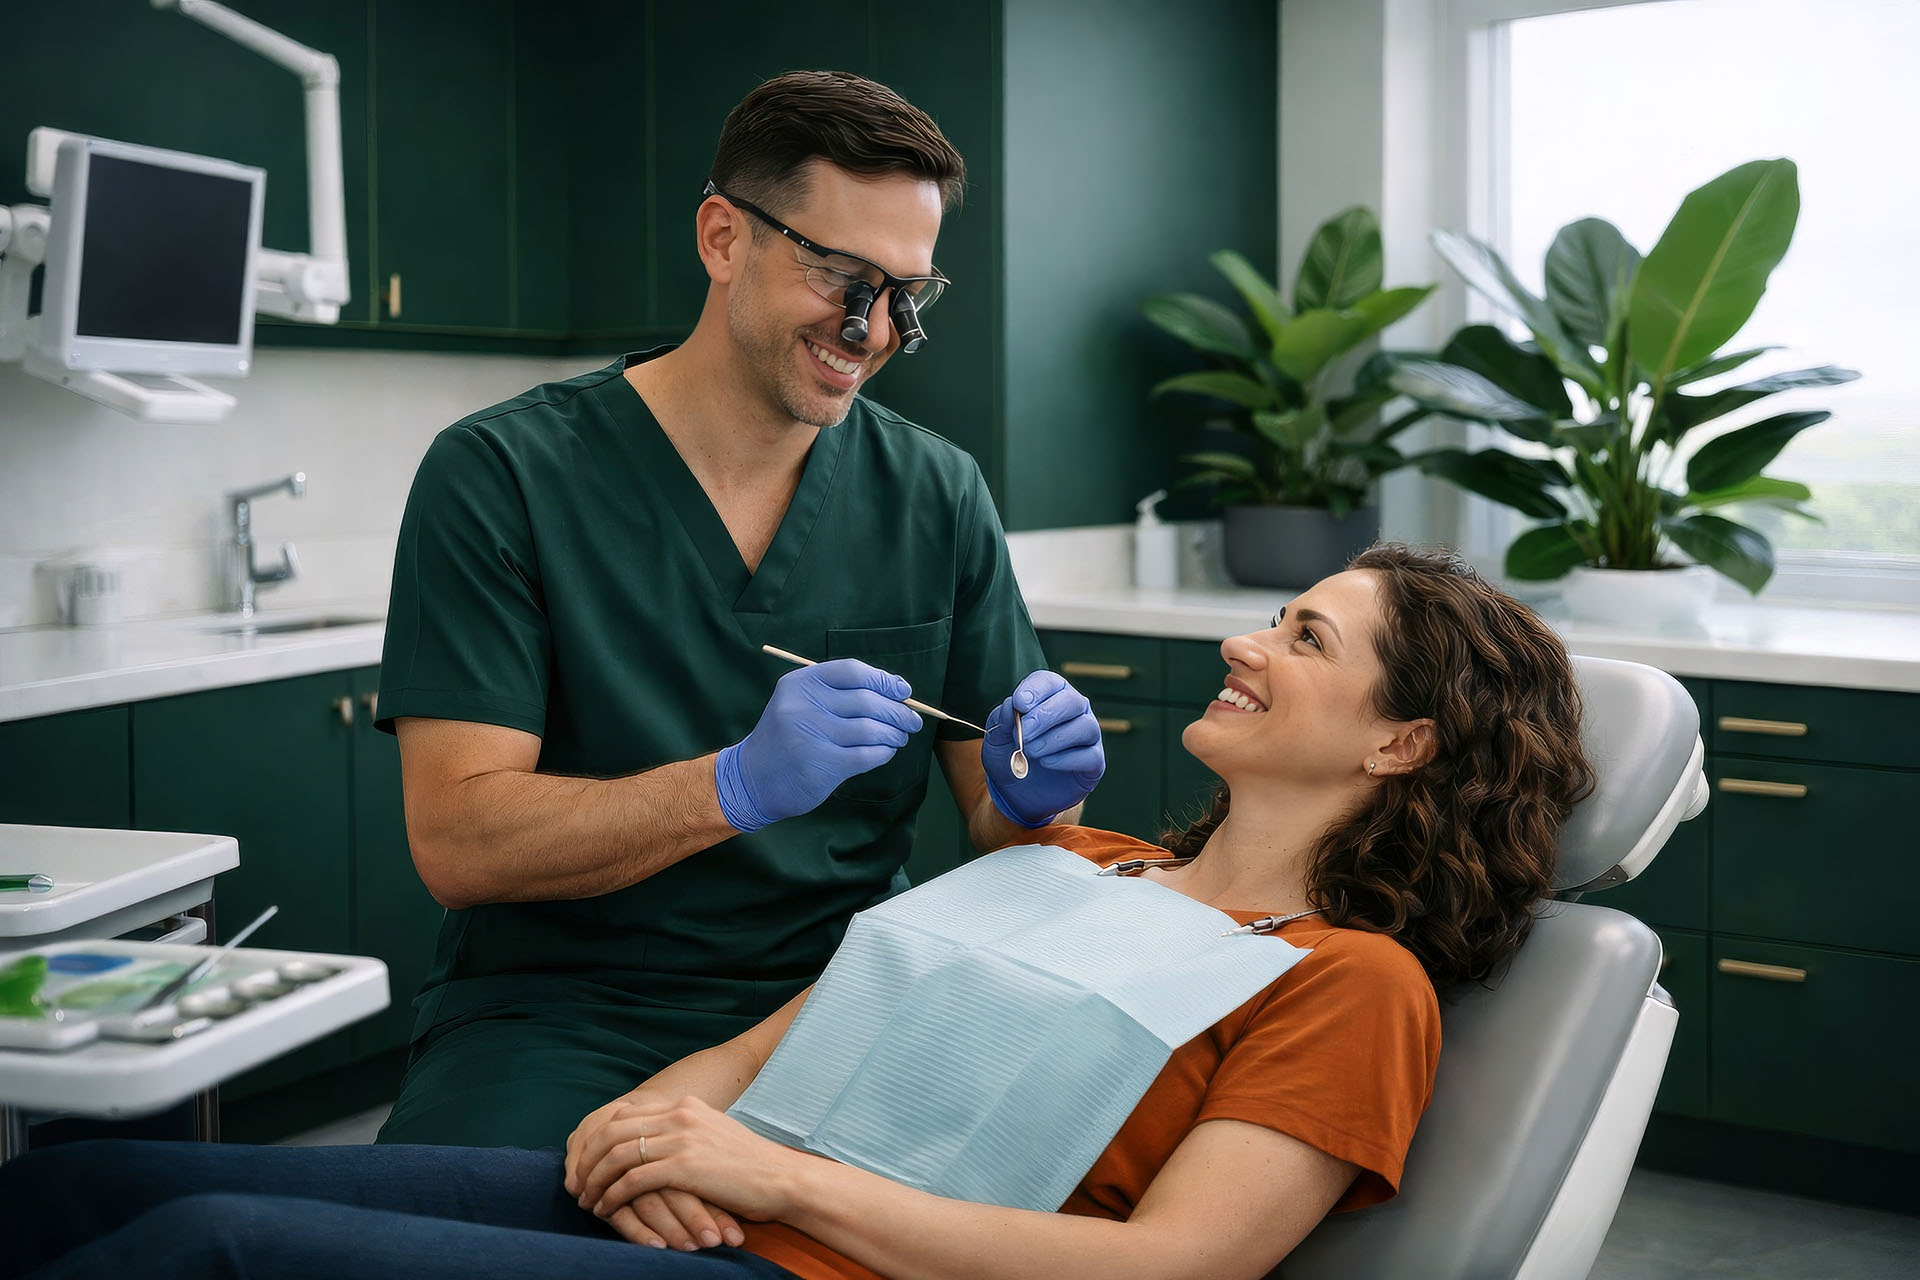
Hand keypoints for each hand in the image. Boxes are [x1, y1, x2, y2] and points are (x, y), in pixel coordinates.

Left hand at [566, 1095, 744, 1250]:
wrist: (780, 1178)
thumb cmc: (749, 1166)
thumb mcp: (712, 1135)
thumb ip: (683, 1132)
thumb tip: (651, 1144)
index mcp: (685, 1105)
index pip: (624, 1112)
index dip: (598, 1137)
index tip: (585, 1160)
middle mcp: (680, 1115)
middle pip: (613, 1130)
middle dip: (587, 1158)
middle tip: (576, 1182)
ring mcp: (682, 1138)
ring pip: (617, 1154)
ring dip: (595, 1180)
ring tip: (585, 1200)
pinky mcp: (684, 1166)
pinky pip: (632, 1179)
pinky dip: (612, 1195)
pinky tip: (606, 1209)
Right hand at [716, 659, 922, 831]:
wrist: (753, 778)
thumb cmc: (788, 737)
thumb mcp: (801, 703)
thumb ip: (840, 694)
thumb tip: (896, 692)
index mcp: (800, 683)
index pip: (852, 671)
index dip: (883, 680)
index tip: (903, 691)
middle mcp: (803, 705)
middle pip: (867, 701)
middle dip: (897, 711)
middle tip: (911, 721)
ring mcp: (811, 736)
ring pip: (871, 730)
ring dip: (893, 734)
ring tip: (899, 737)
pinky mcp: (821, 766)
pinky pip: (867, 756)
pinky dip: (884, 753)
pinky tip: (886, 752)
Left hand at [982, 670, 1104, 826]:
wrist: (1017, 792)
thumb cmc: (1009, 755)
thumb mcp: (996, 737)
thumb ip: (1002, 719)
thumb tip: (1012, 704)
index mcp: (1050, 696)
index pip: (1050, 682)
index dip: (1036, 690)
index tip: (1020, 703)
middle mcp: (1074, 711)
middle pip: (1072, 701)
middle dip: (1046, 715)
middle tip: (1024, 732)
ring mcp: (1087, 736)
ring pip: (1085, 727)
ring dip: (1054, 739)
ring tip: (1031, 751)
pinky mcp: (1094, 762)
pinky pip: (1090, 755)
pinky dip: (1066, 758)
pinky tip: (1046, 762)